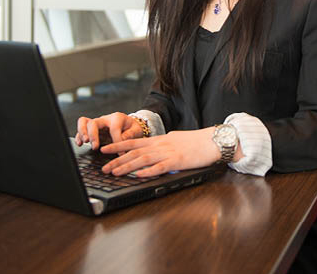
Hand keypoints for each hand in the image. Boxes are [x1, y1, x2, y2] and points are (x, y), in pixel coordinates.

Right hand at [75, 112, 141, 149]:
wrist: (129, 125)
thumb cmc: (132, 128)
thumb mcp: (136, 130)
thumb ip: (130, 134)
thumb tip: (121, 140)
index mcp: (117, 118)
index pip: (114, 129)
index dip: (116, 141)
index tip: (120, 152)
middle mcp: (105, 119)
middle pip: (94, 122)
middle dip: (93, 135)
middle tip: (95, 146)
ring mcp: (98, 124)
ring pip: (84, 122)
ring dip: (83, 132)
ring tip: (85, 142)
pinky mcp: (93, 129)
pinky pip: (82, 129)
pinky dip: (79, 136)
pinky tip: (80, 144)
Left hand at [99, 128, 220, 177]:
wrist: (213, 140)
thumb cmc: (196, 142)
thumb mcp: (175, 140)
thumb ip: (163, 145)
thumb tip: (153, 149)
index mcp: (160, 140)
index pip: (134, 142)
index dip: (118, 146)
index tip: (105, 150)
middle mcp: (161, 145)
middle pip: (135, 152)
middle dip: (117, 160)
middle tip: (104, 168)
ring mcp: (169, 153)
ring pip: (144, 159)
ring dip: (127, 166)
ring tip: (115, 172)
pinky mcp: (178, 161)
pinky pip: (160, 167)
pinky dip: (149, 171)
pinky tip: (139, 175)